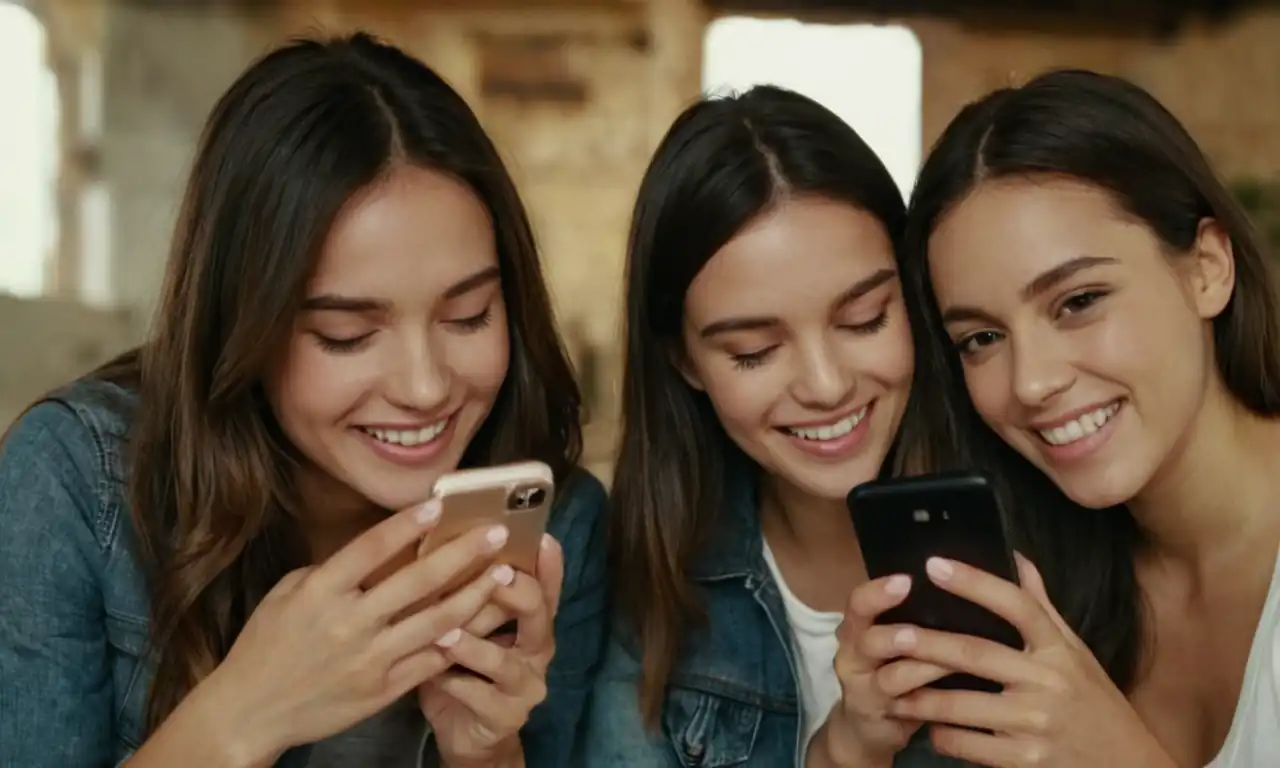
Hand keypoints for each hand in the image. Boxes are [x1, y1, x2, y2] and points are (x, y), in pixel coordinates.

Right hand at [196, 499, 511, 762]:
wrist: (251, 711)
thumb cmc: (266, 645)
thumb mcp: (287, 594)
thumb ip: (331, 570)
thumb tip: (378, 548)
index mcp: (321, 592)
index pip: (371, 549)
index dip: (408, 524)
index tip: (441, 504)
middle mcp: (349, 623)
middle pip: (417, 581)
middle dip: (463, 554)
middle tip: (497, 534)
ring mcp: (370, 660)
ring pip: (437, 621)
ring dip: (475, 595)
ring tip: (504, 574)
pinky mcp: (383, 690)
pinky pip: (431, 660)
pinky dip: (460, 639)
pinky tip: (484, 621)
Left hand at [420, 533, 564, 766]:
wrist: (469, 733)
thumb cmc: (465, 667)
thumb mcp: (469, 627)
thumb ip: (469, 595)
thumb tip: (444, 543)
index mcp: (532, 623)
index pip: (547, 587)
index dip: (549, 564)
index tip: (542, 537)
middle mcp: (538, 650)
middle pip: (539, 615)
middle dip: (517, 592)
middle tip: (495, 573)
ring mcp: (525, 685)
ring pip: (505, 661)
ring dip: (474, 646)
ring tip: (445, 633)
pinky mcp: (506, 716)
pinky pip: (480, 697)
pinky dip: (456, 684)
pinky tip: (435, 676)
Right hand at [813, 574, 953, 766]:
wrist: (865, 729)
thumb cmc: (892, 671)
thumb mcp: (895, 640)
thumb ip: (918, 615)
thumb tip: (970, 584)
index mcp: (858, 628)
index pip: (859, 602)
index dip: (879, 591)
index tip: (908, 578)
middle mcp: (852, 654)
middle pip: (864, 636)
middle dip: (893, 628)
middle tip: (919, 618)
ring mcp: (862, 688)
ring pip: (890, 676)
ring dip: (924, 666)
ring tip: (953, 659)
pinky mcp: (877, 717)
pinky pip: (905, 707)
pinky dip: (932, 700)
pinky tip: (959, 694)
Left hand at [879, 554, 1173, 767]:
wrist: (1129, 766)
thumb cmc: (1095, 705)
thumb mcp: (1076, 654)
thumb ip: (1042, 608)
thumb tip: (1017, 556)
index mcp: (1060, 650)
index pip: (1016, 604)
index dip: (974, 582)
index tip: (935, 565)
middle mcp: (1048, 682)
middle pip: (974, 652)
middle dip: (927, 643)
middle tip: (892, 634)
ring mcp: (1036, 723)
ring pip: (961, 705)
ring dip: (921, 698)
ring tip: (892, 688)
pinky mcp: (1026, 760)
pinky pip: (968, 746)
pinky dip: (943, 737)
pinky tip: (931, 731)